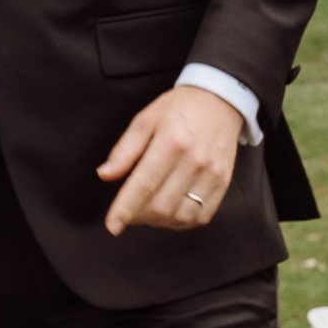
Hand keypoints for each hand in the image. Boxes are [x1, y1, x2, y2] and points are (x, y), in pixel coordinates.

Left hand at [98, 84, 242, 236]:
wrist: (220, 100)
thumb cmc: (178, 109)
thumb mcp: (145, 120)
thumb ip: (124, 150)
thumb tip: (104, 175)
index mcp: (171, 143)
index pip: (143, 186)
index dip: (125, 210)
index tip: (112, 226)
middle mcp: (194, 162)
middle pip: (160, 206)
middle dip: (138, 216)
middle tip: (128, 211)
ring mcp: (211, 175)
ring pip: (180, 216)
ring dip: (158, 221)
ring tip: (147, 210)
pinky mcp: (222, 183)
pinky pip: (201, 216)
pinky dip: (180, 222)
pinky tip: (169, 211)